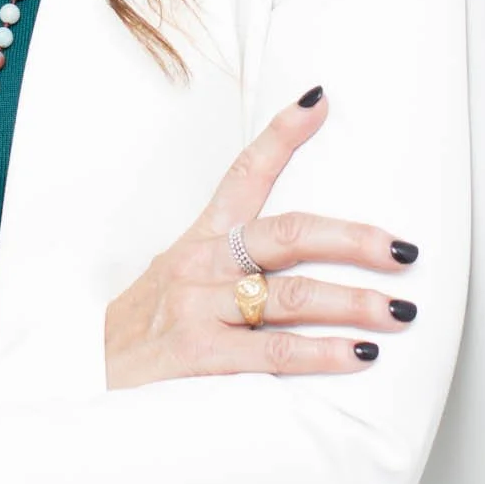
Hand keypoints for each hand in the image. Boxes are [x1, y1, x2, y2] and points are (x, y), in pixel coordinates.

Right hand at [103, 90, 418, 390]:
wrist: (81, 382)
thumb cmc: (141, 334)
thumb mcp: (175, 280)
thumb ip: (229, 264)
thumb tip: (297, 257)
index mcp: (199, 240)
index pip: (242, 173)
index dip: (281, 135)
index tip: (319, 101)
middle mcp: (200, 264)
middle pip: (287, 233)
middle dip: (353, 239)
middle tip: (403, 250)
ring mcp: (198, 307)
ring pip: (291, 294)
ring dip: (353, 302)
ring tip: (399, 313)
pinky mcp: (197, 355)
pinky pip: (273, 349)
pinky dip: (321, 352)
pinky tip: (356, 355)